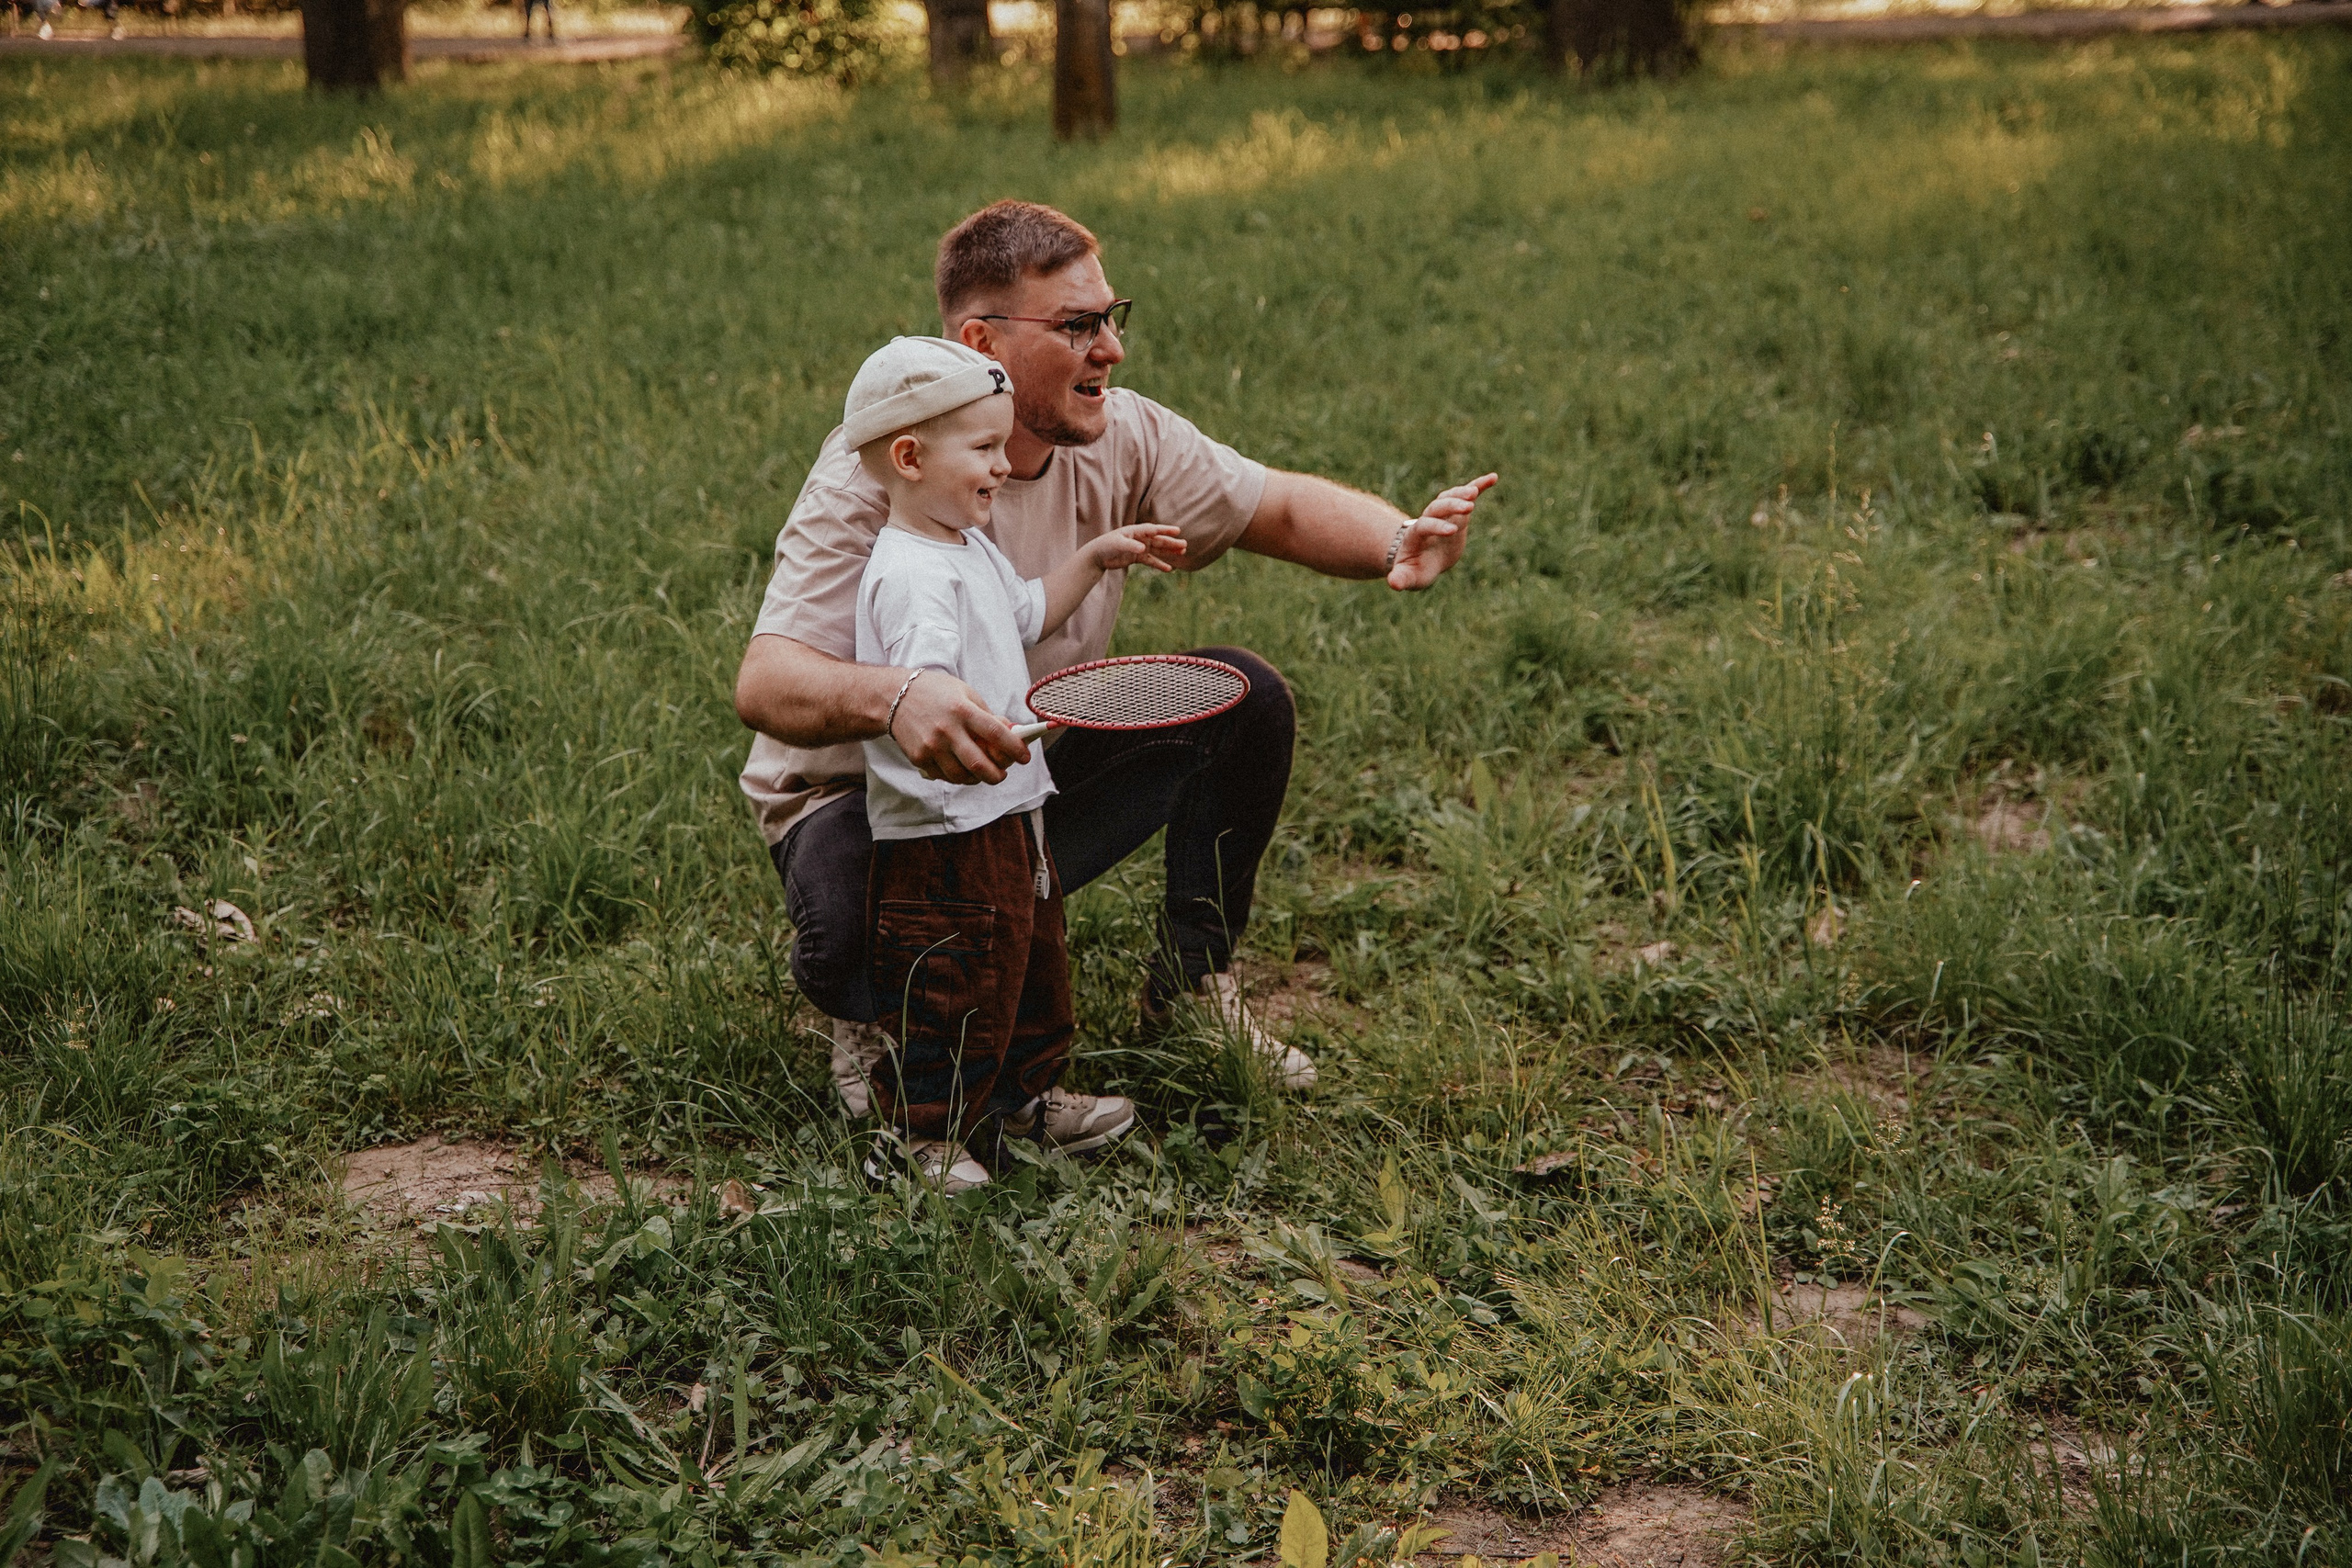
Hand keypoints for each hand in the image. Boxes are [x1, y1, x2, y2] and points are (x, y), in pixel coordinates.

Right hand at [889, 670, 1030, 784]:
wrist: (893, 697)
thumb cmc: (934, 692)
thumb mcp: (964, 693)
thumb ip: (987, 715)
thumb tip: (1011, 732)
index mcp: (963, 710)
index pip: (996, 733)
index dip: (1014, 748)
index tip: (1025, 757)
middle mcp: (947, 730)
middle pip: (979, 764)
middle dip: (997, 775)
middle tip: (1002, 774)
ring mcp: (932, 746)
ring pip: (962, 776)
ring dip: (977, 779)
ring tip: (982, 773)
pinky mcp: (919, 757)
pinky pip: (944, 776)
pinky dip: (957, 777)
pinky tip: (961, 769)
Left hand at [1085, 523, 1186, 573]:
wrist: (1096, 556)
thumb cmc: (1105, 546)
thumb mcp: (1117, 544)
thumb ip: (1130, 546)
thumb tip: (1144, 549)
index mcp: (1135, 531)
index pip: (1153, 530)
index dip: (1165, 530)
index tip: (1177, 530)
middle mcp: (1139, 539)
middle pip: (1158, 540)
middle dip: (1171, 543)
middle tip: (1184, 544)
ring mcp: (1139, 548)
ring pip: (1157, 550)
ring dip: (1169, 552)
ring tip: (1182, 553)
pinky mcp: (1137, 558)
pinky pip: (1151, 561)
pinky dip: (1160, 564)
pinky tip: (1169, 569)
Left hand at [1388, 473, 1496, 591]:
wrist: (1422, 558)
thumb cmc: (1415, 569)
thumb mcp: (1409, 576)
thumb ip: (1401, 579)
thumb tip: (1394, 584)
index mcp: (1416, 534)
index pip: (1425, 525)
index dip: (1437, 526)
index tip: (1452, 531)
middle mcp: (1428, 518)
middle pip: (1437, 506)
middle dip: (1451, 505)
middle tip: (1469, 507)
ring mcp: (1443, 514)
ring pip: (1449, 497)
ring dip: (1461, 492)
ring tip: (1475, 492)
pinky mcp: (1456, 512)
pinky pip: (1466, 495)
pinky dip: (1478, 485)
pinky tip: (1493, 478)